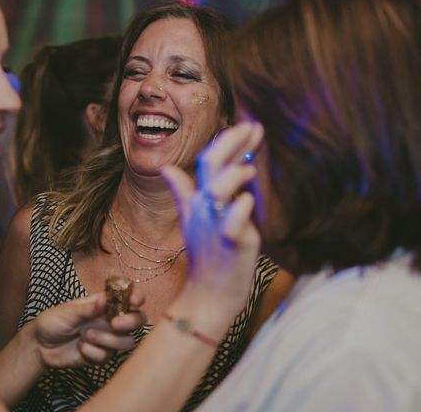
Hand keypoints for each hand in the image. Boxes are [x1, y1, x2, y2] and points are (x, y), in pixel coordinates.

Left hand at [33, 292, 145, 368]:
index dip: (137, 298)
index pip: (128, 297)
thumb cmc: (53, 321)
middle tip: (114, 323)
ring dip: (107, 340)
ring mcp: (107, 337)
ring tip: (85, 336)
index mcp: (104, 303)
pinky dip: (93, 352)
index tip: (135, 302)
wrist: (40, 346)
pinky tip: (80, 347)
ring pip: (126, 342)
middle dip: (130, 322)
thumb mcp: (68, 312)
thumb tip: (105, 300)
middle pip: (137, 320)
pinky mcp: (101, 355)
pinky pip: (108, 356)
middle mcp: (110, 319)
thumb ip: (88, 309)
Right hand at [161, 122, 263, 320]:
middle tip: (254, 127)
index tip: (251, 125)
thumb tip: (166, 167)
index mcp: (199, 200)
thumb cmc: (206, 256)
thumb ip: (183, 191)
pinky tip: (249, 200)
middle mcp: (205, 208)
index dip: (229, 141)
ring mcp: (215, 226)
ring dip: (233, 175)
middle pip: (211, 166)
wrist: (208, 296)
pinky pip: (232, 225)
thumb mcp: (192, 219)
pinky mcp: (229, 245)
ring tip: (250, 168)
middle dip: (231, 143)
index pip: (210, 161)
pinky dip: (240, 210)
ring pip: (217, 192)